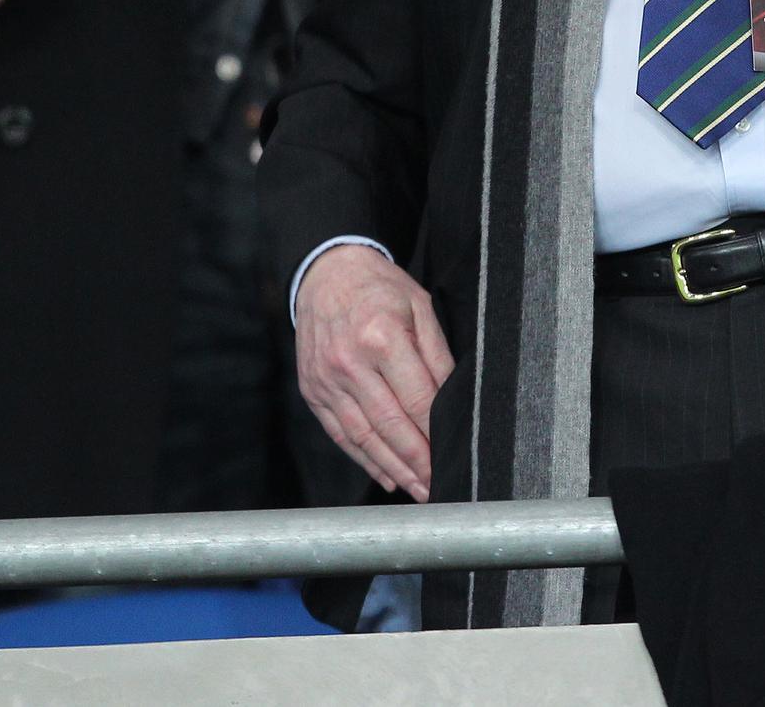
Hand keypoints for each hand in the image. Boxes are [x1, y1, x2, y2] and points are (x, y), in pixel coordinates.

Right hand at [295, 245, 454, 500]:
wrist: (326, 274)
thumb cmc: (380, 288)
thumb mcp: (420, 306)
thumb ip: (436, 353)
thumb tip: (452, 398)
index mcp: (380, 337)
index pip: (415, 398)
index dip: (433, 432)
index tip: (451, 454)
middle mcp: (348, 363)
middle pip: (387, 424)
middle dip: (415, 460)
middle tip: (437, 486)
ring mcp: (325, 380)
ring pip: (361, 435)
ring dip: (390, 467)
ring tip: (416, 489)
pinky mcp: (312, 390)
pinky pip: (339, 432)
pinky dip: (362, 457)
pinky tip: (384, 474)